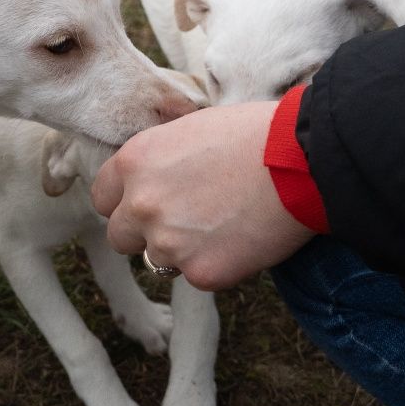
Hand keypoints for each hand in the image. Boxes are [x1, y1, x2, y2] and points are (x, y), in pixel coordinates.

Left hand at [91, 102, 313, 290]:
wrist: (302, 162)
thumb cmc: (255, 133)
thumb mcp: (190, 129)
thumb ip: (160, 159)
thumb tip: (153, 176)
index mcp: (134, 162)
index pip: (102, 197)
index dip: (125, 200)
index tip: (147, 201)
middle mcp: (141, 205)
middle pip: (119, 236)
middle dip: (144, 231)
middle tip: (183, 220)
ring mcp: (168, 243)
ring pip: (158, 259)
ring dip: (181, 249)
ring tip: (223, 224)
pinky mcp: (202, 273)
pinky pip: (198, 276)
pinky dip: (218, 263)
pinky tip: (245, 238)